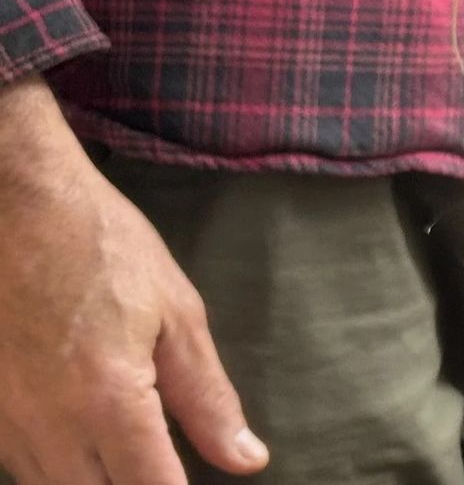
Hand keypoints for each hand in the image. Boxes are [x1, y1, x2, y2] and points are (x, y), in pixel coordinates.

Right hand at [0, 77, 266, 484]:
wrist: (13, 203)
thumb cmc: (101, 246)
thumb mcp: (177, 314)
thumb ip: (209, 398)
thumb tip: (245, 459)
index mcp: (109, 403)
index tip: (202, 483)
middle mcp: (49, 427)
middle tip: (168, 467)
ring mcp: (6, 424)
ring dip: (96, 480)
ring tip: (134, 456)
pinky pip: (23, 465)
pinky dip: (58, 467)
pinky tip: (87, 445)